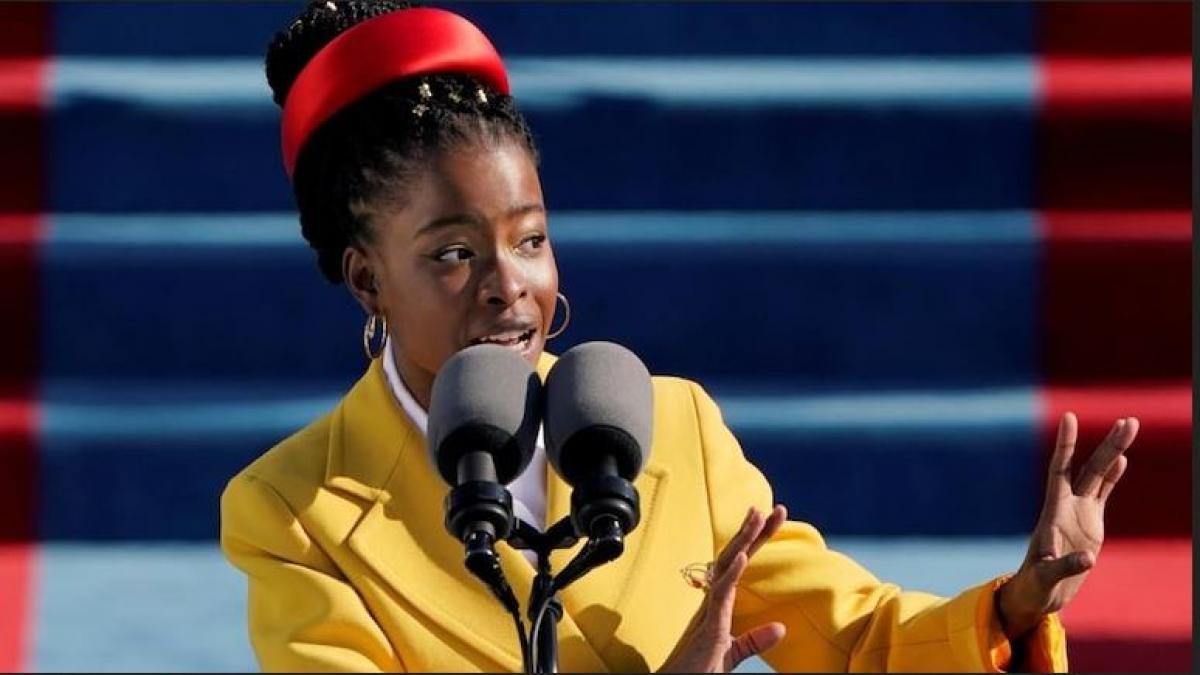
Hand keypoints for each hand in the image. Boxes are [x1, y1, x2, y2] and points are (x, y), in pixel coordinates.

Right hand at [659, 505, 788, 672]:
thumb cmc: (697, 672)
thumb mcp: (731, 653)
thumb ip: (754, 640)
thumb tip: (781, 628)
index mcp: (718, 604)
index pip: (740, 564)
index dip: (756, 541)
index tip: (771, 518)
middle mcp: (711, 602)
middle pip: (734, 557)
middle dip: (754, 532)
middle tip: (776, 509)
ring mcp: (708, 612)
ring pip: (725, 567)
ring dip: (743, 542)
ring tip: (758, 517)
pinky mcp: (709, 628)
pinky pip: (720, 595)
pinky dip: (730, 574)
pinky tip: (742, 557)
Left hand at [997, 413, 1138, 637]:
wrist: (1040, 593)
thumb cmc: (1036, 585)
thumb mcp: (1046, 577)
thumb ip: (1064, 566)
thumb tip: (1088, 559)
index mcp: (1053, 512)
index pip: (1060, 469)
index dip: (1065, 445)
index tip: (1069, 417)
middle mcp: (1067, 506)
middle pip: (1089, 468)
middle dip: (1109, 445)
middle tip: (1129, 421)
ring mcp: (1080, 512)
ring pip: (1099, 475)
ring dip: (1115, 452)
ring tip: (1130, 426)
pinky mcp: (1091, 523)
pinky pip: (1103, 494)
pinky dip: (1113, 476)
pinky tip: (1122, 459)